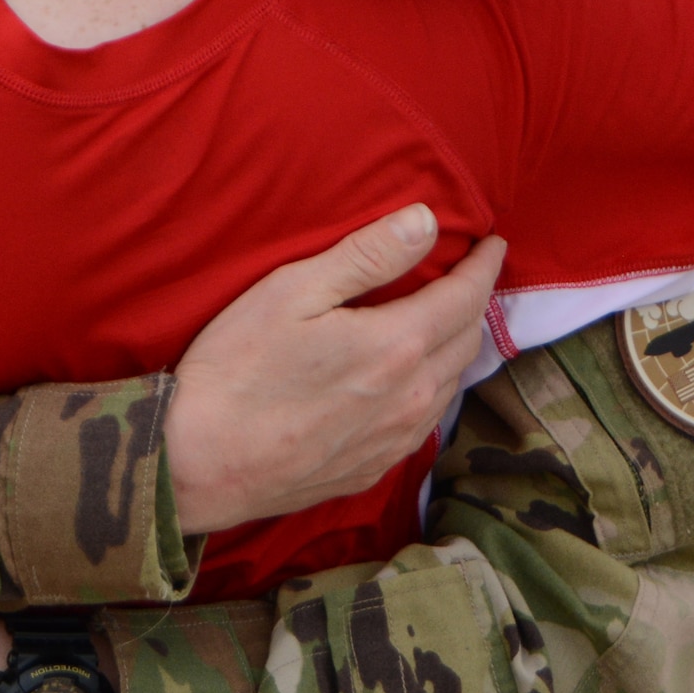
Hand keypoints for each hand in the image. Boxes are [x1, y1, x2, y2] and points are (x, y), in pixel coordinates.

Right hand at [165, 206, 505, 533]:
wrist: (198, 464)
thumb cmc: (236, 368)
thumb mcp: (292, 291)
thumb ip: (366, 256)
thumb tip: (426, 222)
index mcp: (397, 346)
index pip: (465, 298)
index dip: (485, 267)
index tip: (494, 243)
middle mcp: (410, 399)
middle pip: (466, 341)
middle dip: (475, 303)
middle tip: (471, 276)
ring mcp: (394, 441)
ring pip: (450, 386)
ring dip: (456, 347)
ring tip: (446, 320)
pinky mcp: (372, 469)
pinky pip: (425, 422)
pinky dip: (433, 389)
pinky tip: (412, 380)